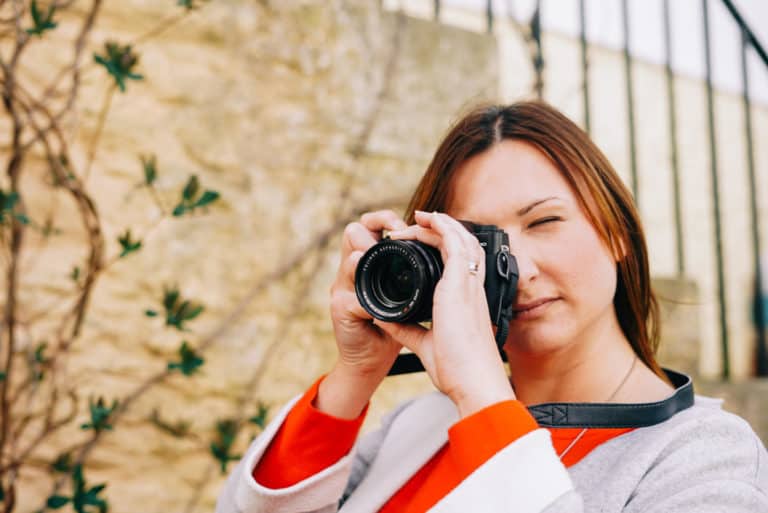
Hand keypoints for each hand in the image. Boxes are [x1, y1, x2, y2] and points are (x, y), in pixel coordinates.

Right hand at [329, 210, 407, 379]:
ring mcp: (342, 289)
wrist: (371, 360)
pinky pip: (352, 298)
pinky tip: (380, 304)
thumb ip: (420, 274)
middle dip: (373, 227)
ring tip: (385, 262)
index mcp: (370, 264)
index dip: (387, 219)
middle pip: (353, 232)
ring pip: (350, 260)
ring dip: (366, 257)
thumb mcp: (408, 296)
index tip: (409, 224)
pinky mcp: (340, 309)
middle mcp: (352, 271)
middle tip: (398, 234)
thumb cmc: (391, 329)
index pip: (370, 226)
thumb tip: (448, 252)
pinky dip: (368, 299)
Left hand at [376, 211, 514, 416]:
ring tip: (420, 216)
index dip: (444, 246)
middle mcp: (472, 288)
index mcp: (467, 300)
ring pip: (461, 239)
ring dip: (440, 224)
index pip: (461, 262)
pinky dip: (442, 228)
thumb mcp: (425, 343)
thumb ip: (407, 328)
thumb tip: (384, 318)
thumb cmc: (458, 369)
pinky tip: (428, 220)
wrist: (472, 382)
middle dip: (442, 229)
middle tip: (417, 224)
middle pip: (464, 244)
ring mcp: (469, 285)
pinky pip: (455, 244)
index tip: (420, 241)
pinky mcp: (461, 284)